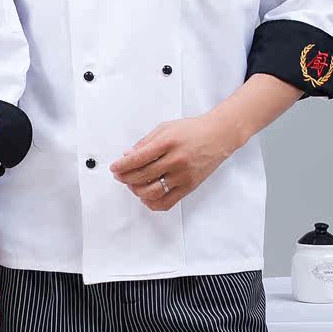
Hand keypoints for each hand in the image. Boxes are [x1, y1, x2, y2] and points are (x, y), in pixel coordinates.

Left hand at [109, 112, 240, 210]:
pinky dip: (152, 203)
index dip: (121, 165)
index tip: (114, 168)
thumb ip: (145, 142)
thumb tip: (127, 155)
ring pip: (152, 191)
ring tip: (132, 185)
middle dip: (125, 178)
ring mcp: (183, 175)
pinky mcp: (189, 186)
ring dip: (136, 191)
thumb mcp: (165, 128)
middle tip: (120, 176)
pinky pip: (167, 202)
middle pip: (142, 176)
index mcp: (167, 142)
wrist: (219, 135)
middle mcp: (175, 160)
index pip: (137, 159)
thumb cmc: (191, 130)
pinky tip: (145, 197)